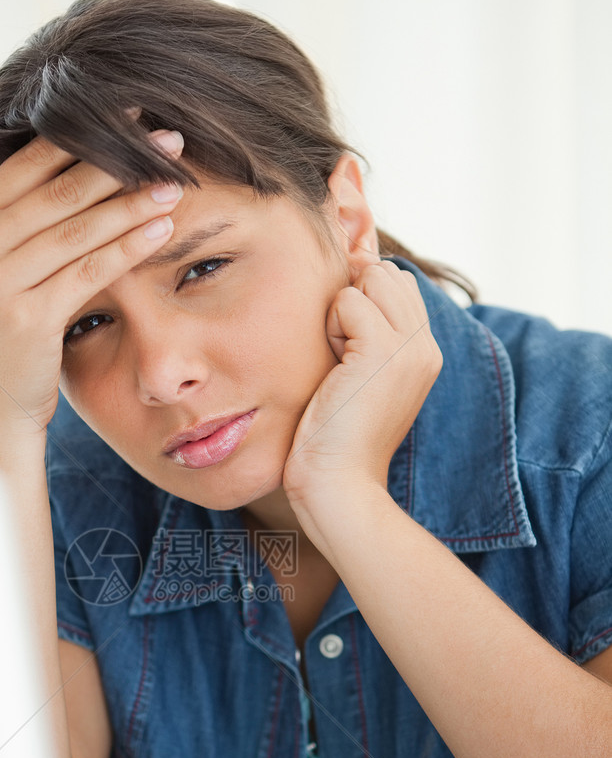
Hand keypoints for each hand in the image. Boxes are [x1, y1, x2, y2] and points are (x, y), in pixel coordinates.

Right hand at [0, 126, 184, 428]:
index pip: (31, 162)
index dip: (82, 133)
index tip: (132, 113)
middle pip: (60, 190)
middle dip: (119, 160)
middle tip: (169, 138)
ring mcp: (0, 283)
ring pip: (78, 229)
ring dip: (133, 201)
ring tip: (176, 180)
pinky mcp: (29, 318)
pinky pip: (89, 271)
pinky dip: (129, 247)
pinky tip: (164, 227)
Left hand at [282, 260, 442, 513]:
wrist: (339, 485)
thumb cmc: (334, 438)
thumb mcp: (356, 376)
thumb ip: (363, 331)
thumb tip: (351, 272)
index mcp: (423, 353)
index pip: (397, 283)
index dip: (361, 303)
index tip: (347, 355)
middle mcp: (426, 346)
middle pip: (386, 273)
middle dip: (352, 302)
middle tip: (341, 362)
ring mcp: (410, 346)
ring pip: (369, 279)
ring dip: (341, 315)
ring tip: (340, 367)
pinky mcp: (385, 350)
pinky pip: (348, 299)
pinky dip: (332, 328)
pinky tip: (335, 373)